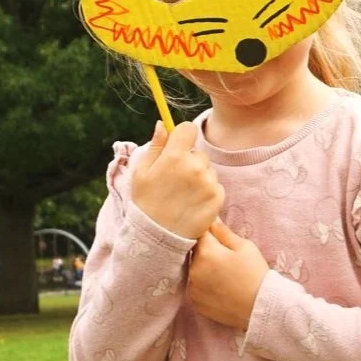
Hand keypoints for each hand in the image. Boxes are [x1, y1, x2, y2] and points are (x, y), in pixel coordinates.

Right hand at [130, 121, 223, 239]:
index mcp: (175, 156)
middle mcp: (196, 166)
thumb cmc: (146, 202)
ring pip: (208, 170)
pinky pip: (215, 185)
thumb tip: (162, 124)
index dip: (182, 136)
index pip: (188, 128)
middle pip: (198, 152)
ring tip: (183, 195)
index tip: (177, 147)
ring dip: (199, 177)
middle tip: (175, 180)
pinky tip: (192, 203)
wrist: (158, 236)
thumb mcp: (142, 172)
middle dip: (189, 161)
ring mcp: (209, 182)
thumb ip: (155, 146)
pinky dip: (207, 192)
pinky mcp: (218, 197)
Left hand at [188, 220, 269, 330]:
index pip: (200, 233)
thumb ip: (224, 232)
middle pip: (195, 253)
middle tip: (226, 259)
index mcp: (206, 252)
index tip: (219, 238)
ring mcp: (192, 288)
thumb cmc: (255, 274)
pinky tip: (220, 288)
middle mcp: (193, 270)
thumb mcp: (245, 247)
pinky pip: (196, 287)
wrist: (261, 306)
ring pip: (194, 270)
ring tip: (223, 275)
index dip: (210, 233)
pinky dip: (204, 285)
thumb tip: (211, 220)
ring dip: (204, 269)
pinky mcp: (195, 303)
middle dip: (206, 252)